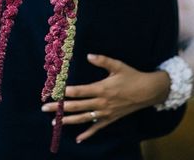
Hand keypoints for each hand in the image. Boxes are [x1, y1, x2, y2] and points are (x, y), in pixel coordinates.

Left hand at [41, 53, 169, 142]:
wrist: (148, 91)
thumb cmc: (132, 76)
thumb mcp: (118, 66)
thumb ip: (102, 60)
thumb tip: (88, 55)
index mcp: (102, 88)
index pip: (79, 91)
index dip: (66, 92)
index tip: (54, 93)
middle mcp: (102, 102)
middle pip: (77, 106)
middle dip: (60, 108)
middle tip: (45, 108)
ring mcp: (106, 113)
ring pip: (83, 118)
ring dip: (68, 120)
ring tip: (55, 121)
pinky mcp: (111, 119)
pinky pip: (97, 128)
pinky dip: (87, 134)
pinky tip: (78, 138)